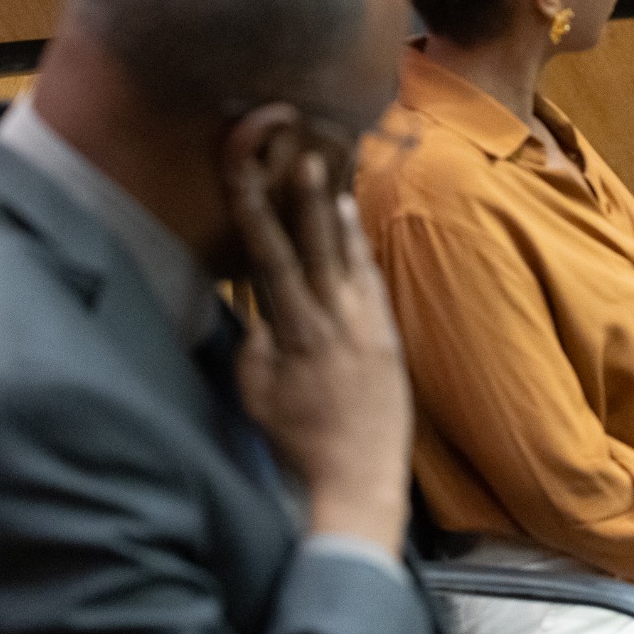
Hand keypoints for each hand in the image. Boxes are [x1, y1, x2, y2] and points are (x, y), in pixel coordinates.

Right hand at [226, 151, 412, 556]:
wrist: (361, 476)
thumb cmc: (301, 441)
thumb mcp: (259, 398)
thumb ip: (255, 348)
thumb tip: (256, 310)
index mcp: (296, 335)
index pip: (270, 262)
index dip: (256, 215)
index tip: (245, 175)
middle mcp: (334, 321)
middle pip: (317, 248)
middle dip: (307, 200)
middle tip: (304, 157)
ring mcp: (367, 325)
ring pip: (349, 257)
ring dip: (337, 215)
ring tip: (330, 176)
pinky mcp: (388, 334)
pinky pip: (372, 279)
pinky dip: (361, 247)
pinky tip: (354, 223)